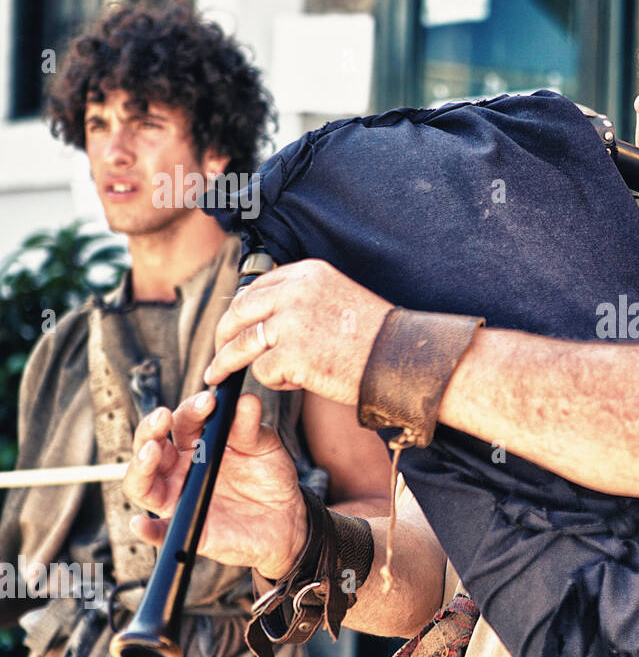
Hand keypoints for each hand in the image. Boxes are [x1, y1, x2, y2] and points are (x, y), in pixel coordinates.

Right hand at [124, 390, 307, 579]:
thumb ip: (251, 427)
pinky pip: (159, 533)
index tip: (208, 400)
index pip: (181, 422)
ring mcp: (179, 499)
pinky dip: (146, 529)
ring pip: (142, 484)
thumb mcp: (265, 448)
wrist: (287, 517)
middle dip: (151, 430)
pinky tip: (141, 524)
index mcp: (196, 445)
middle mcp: (180, 470)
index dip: (191, 410)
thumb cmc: (270, 478)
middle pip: (149, 447)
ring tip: (151, 451)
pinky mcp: (187, 528)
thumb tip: (246, 400)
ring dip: (140, 467)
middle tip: (163, 416)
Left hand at [204, 259, 391, 405]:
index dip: (239, 311)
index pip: (256, 288)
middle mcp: (296, 292)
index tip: (232, 327)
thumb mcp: (339, 298)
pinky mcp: (292, 354)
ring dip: (227, 362)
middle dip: (222, 335)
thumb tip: (266, 319)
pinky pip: (263, 371)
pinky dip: (274, 381)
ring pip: (241, 343)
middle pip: (239, 312)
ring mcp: (292, 322)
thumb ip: (303, 300)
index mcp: (307, 273)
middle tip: (217, 354)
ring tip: (219, 376)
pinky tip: (295, 382)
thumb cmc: (378, 337)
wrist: (404, 358)